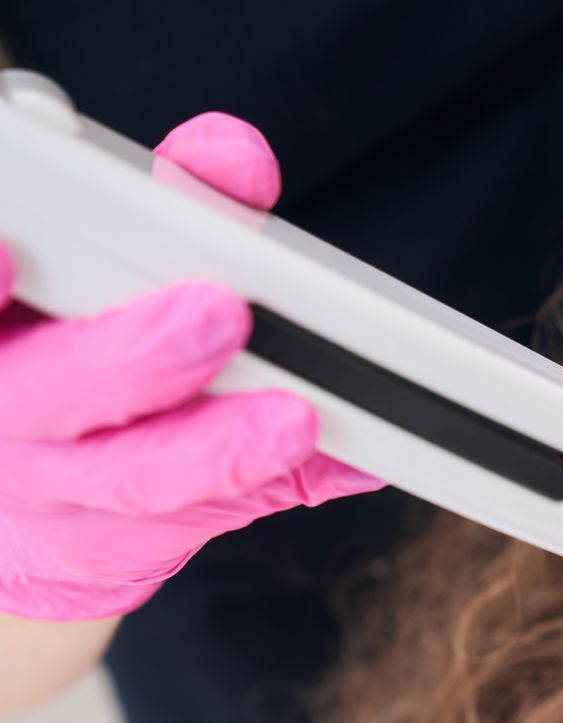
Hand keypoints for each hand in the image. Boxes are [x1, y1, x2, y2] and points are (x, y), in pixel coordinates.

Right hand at [0, 113, 383, 621]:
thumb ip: (172, 199)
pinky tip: (349, 460)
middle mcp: (2, 410)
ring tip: (297, 419)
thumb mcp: (101, 262)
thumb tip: (235, 157)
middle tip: (217, 312)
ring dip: (219, 449)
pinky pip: (199, 524)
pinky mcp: (117, 546)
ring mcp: (52, 491)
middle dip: (135, 355)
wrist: (27, 499)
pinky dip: (270, 487)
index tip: (11, 253)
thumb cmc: (70, 347)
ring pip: (132, 479)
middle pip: (48, 395)